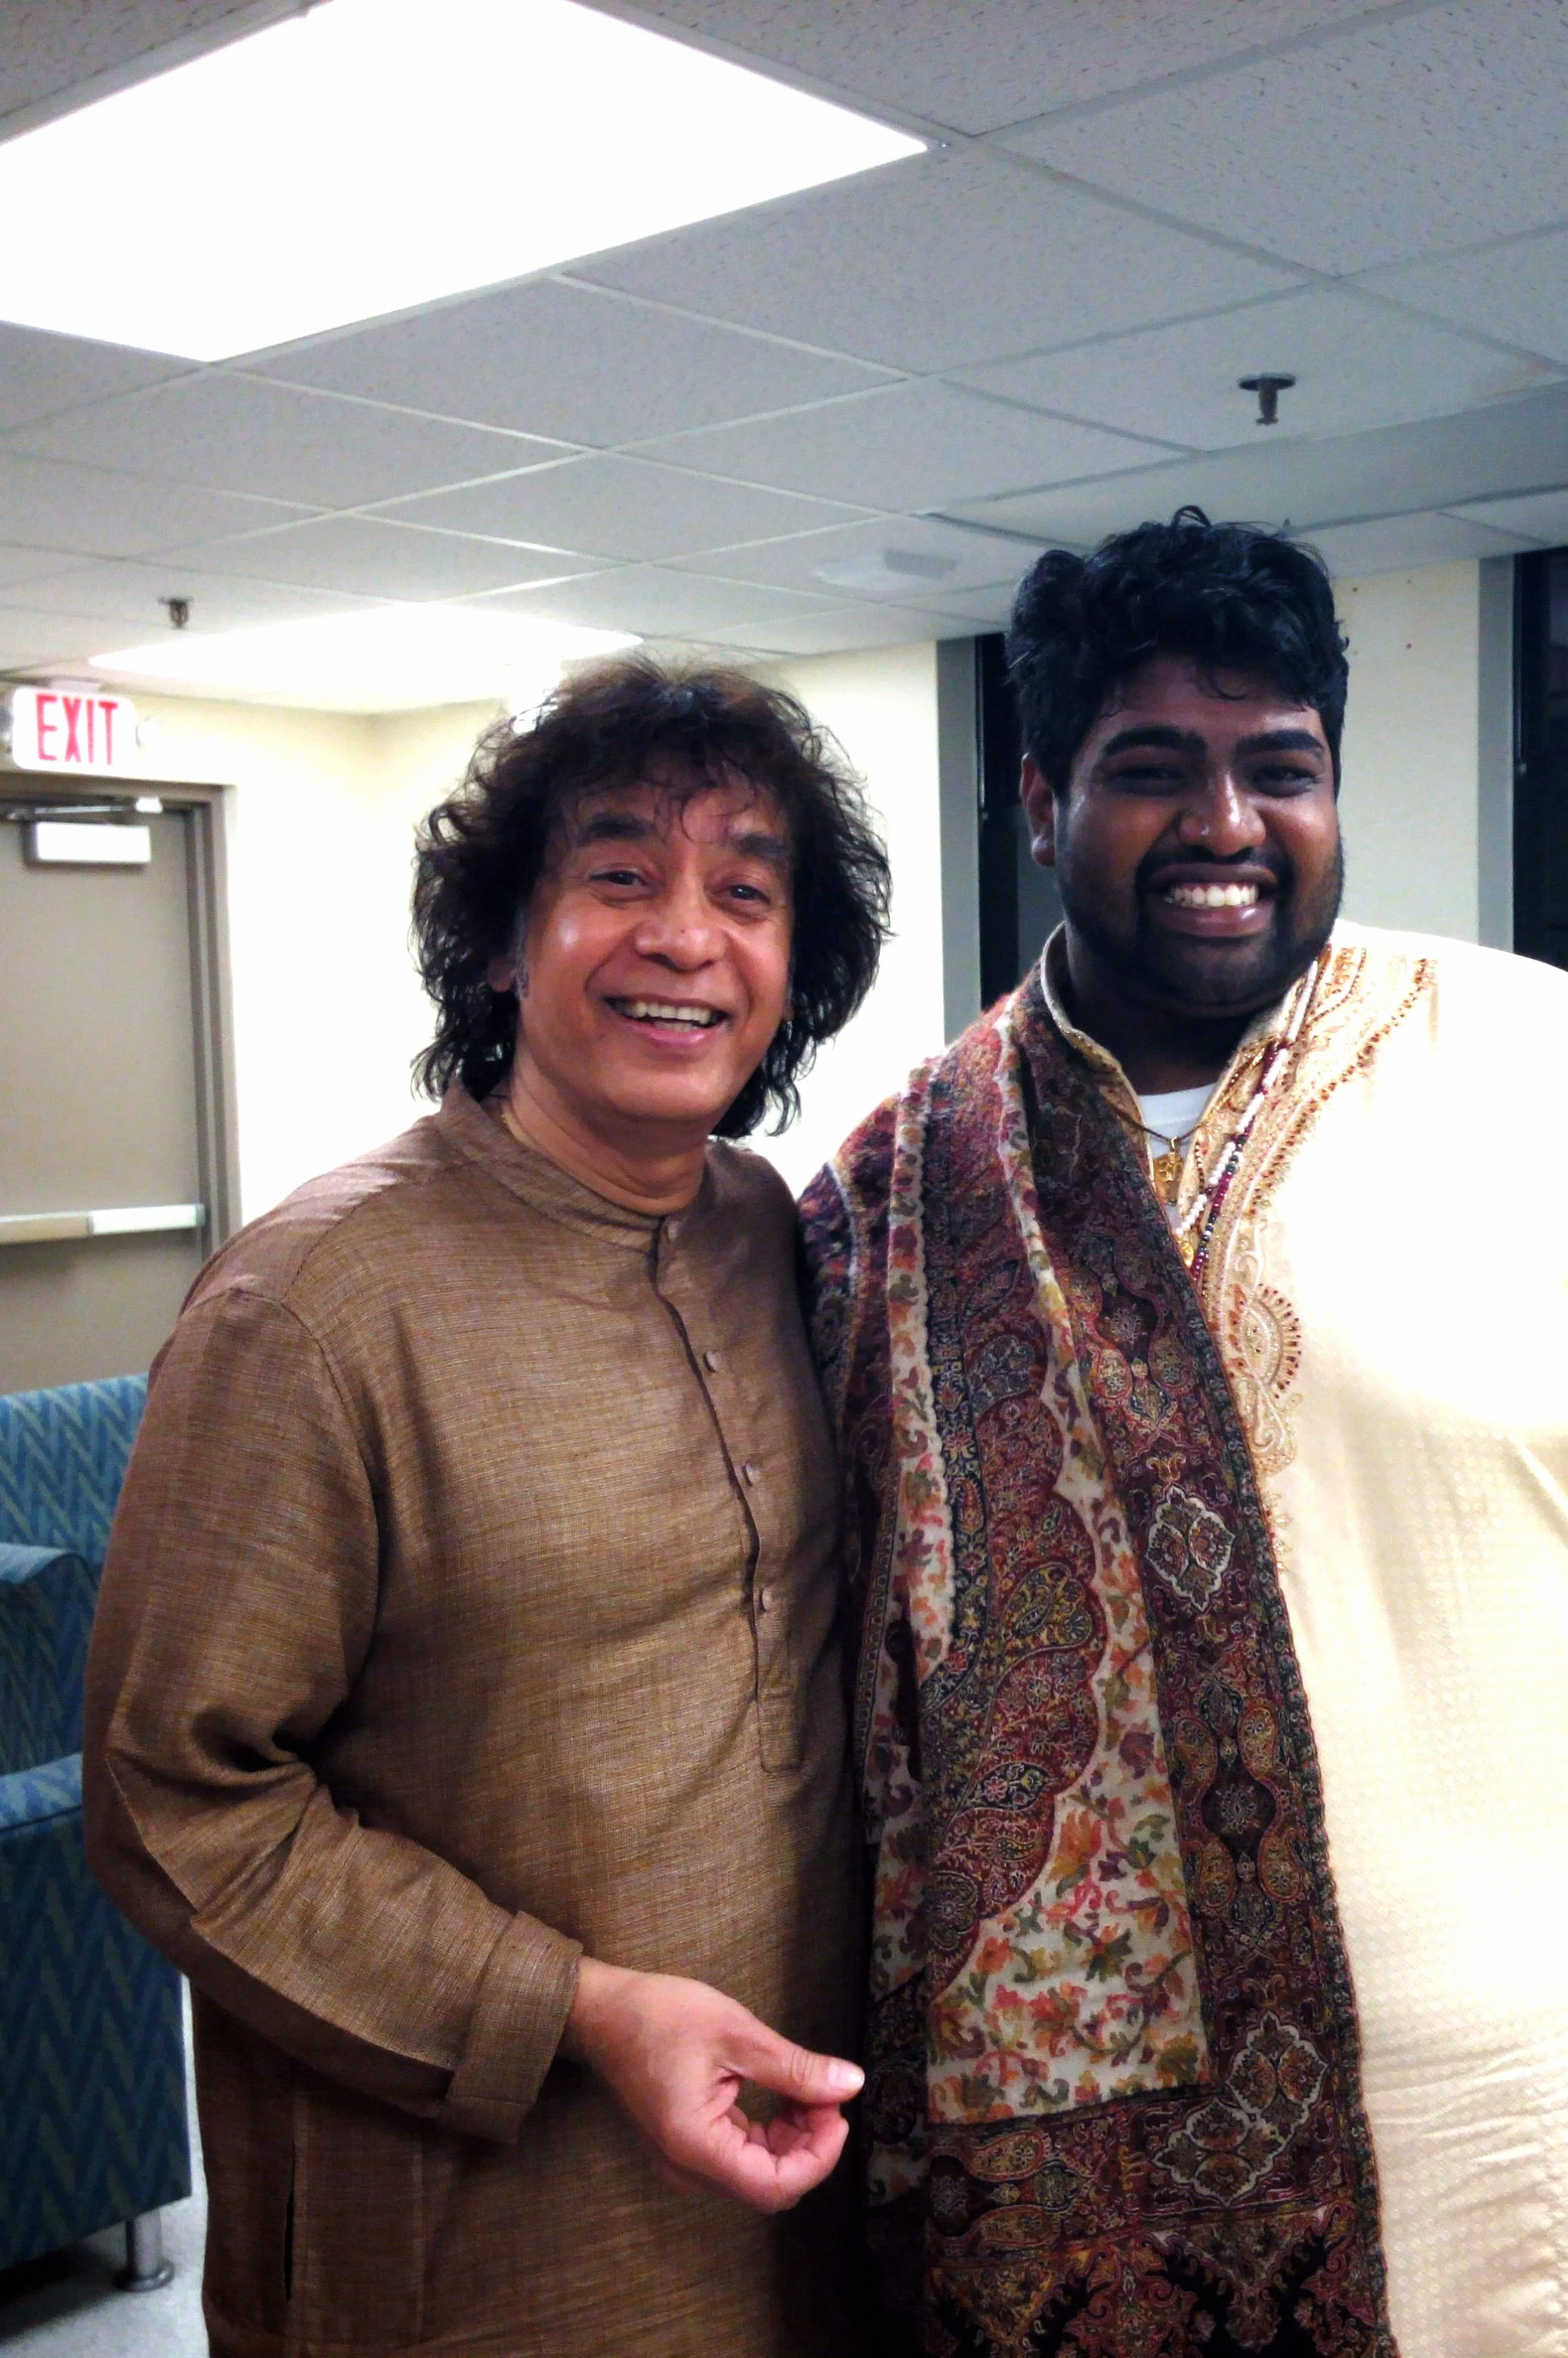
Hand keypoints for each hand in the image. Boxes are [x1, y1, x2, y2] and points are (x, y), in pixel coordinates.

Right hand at [561, 1956, 862, 2213]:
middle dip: (810, 2144)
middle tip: (827, 2092)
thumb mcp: (735, 2033)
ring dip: (794, 2138)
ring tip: (808, 2089)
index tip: (838, 2113)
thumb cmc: (660, 2016)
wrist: (603, 2013)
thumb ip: (794, 2067)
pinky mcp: (689, 2148)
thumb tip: (850, 2085)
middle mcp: (689, 2168)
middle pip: (770, 2185)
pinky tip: (784, 2097)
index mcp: (695, 2146)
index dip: (819, 2158)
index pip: (774, 2186)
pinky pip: (742, 2158)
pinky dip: (772, 2133)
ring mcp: (686, 2162)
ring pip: (760, 2174)